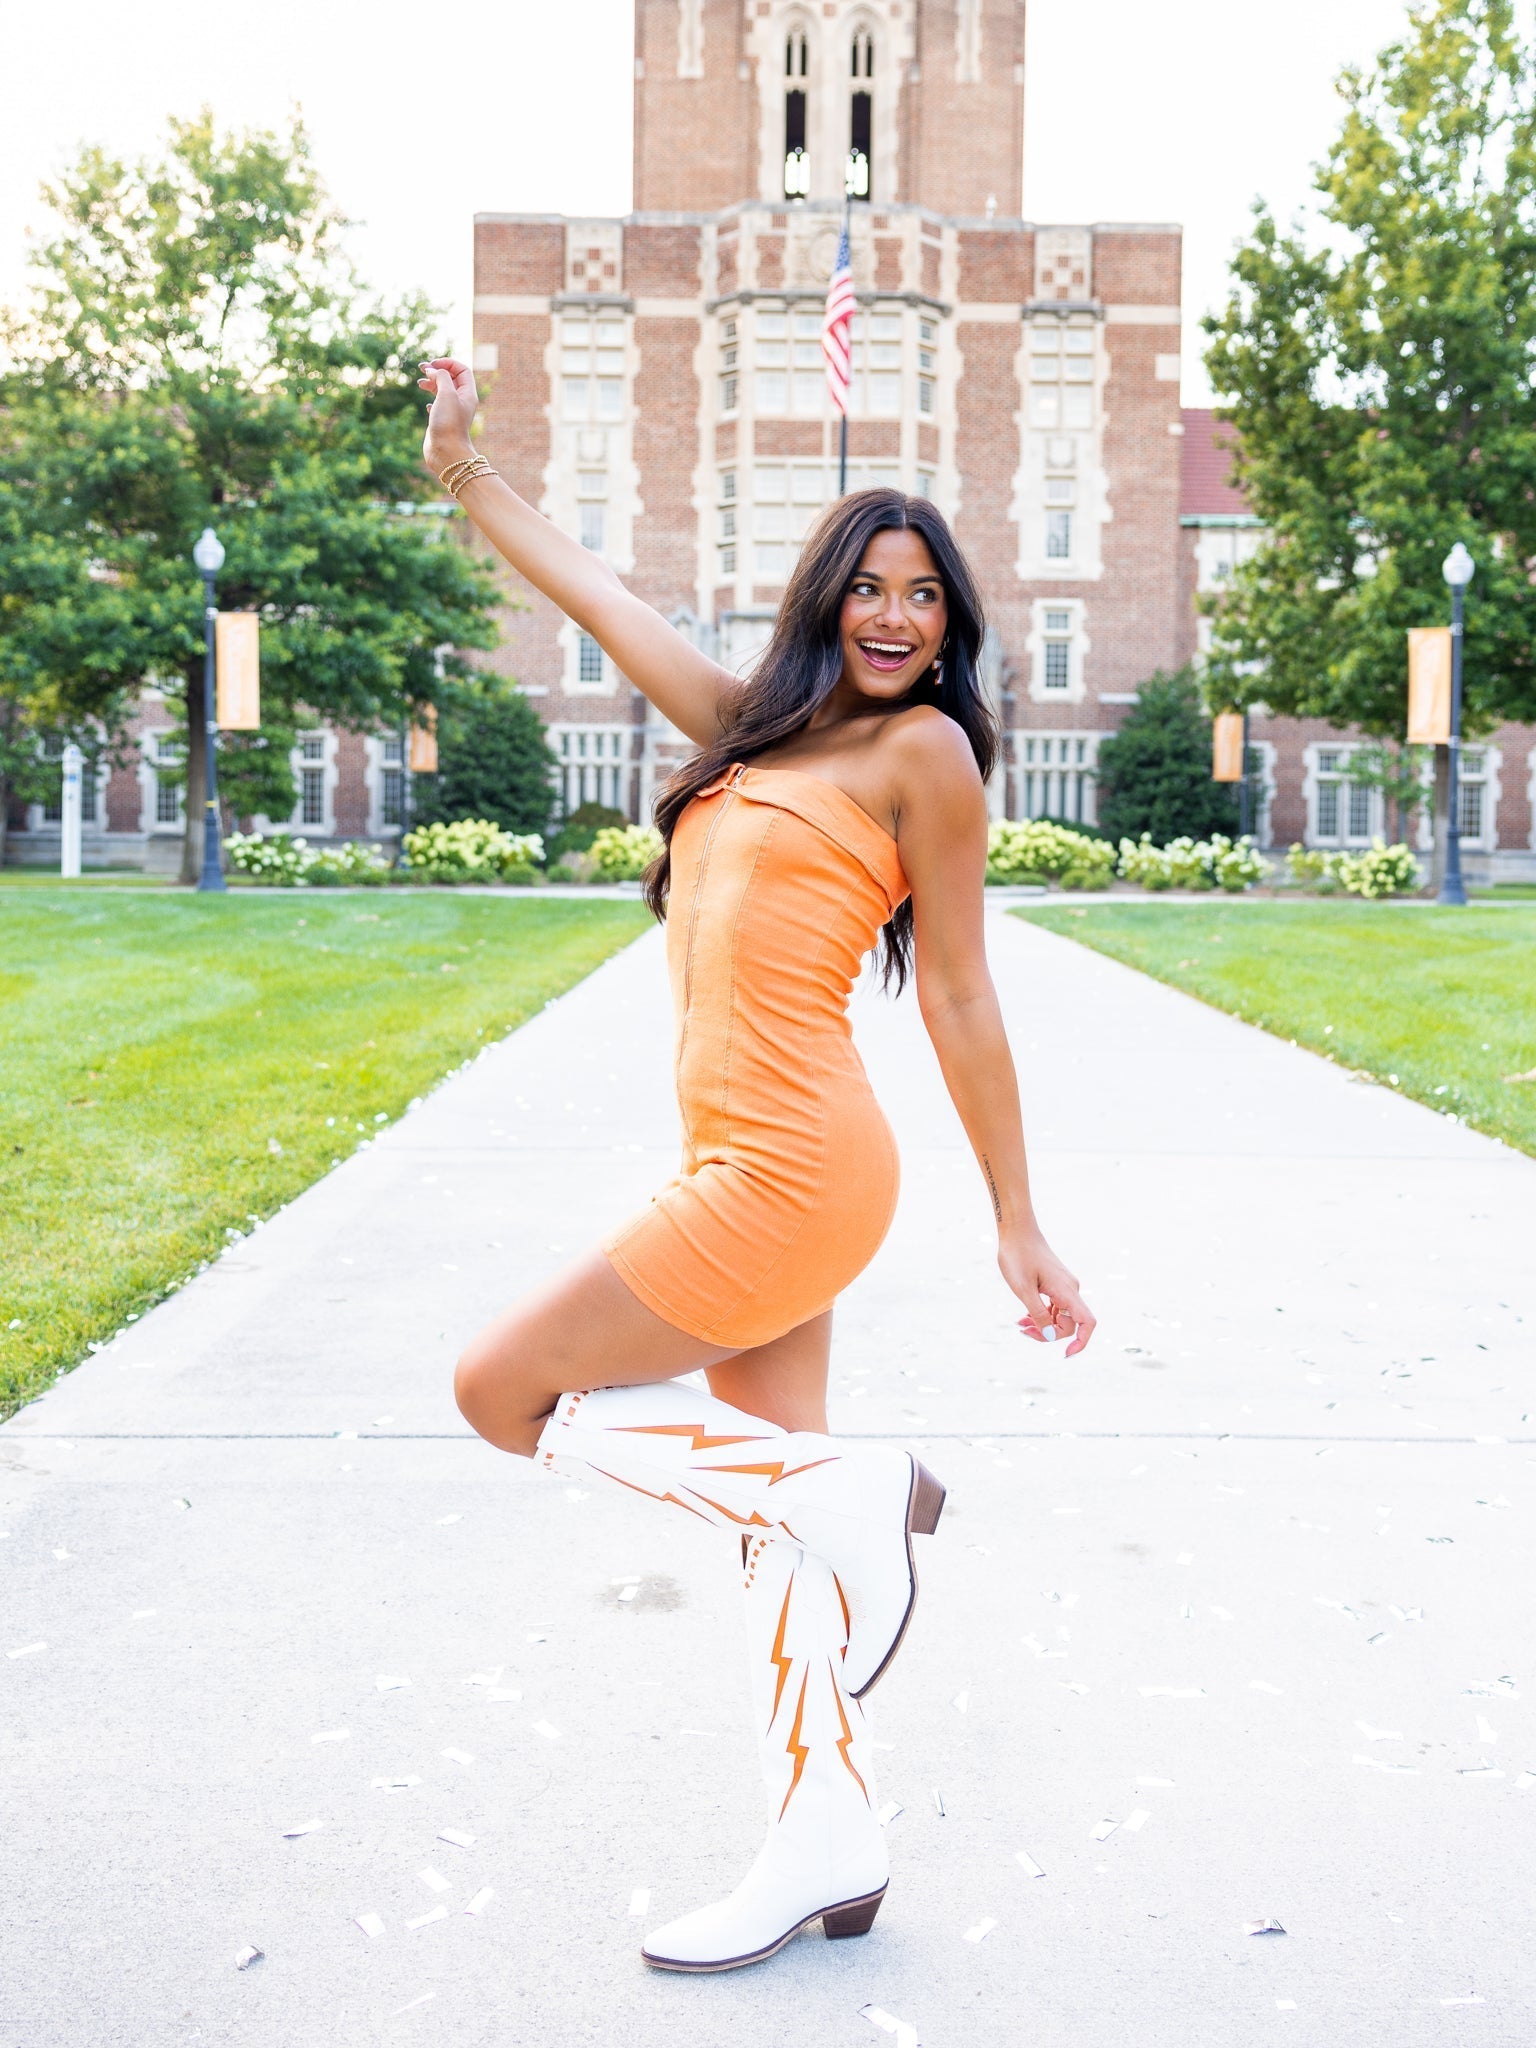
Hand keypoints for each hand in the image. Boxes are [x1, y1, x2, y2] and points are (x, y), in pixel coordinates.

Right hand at [417, 357, 478, 474]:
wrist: (446, 453)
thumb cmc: (448, 424)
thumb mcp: (446, 393)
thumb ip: (441, 377)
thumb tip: (432, 371)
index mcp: (468, 393)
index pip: (461, 369)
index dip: (447, 363)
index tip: (432, 365)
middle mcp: (461, 402)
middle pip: (451, 378)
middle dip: (437, 370)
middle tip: (422, 369)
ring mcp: (451, 412)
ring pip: (442, 390)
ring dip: (431, 383)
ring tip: (420, 384)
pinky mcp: (442, 422)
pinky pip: (438, 406)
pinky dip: (431, 400)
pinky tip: (427, 406)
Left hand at [998, 1228, 1095, 1357]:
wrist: (1017, 1231)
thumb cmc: (1018, 1256)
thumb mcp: (1023, 1289)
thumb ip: (1038, 1313)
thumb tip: (1050, 1336)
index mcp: (1066, 1291)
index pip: (1087, 1322)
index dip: (1081, 1342)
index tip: (1066, 1355)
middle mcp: (1070, 1289)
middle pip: (1068, 1324)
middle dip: (1048, 1334)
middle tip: (1023, 1331)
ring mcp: (1064, 1286)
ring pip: (1060, 1317)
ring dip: (1042, 1325)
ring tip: (1020, 1324)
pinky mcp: (1056, 1284)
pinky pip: (1055, 1307)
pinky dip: (1041, 1314)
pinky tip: (1024, 1316)